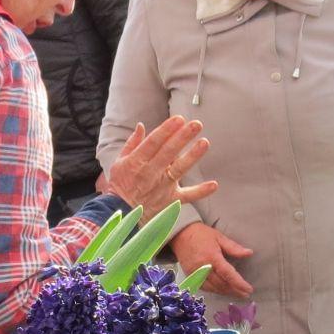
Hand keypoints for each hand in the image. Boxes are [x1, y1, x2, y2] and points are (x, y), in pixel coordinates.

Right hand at [102, 117, 217, 214]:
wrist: (121, 214)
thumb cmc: (120, 185)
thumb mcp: (119, 162)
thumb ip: (132, 143)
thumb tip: (141, 125)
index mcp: (137, 162)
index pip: (153, 143)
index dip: (166, 130)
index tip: (178, 119)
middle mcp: (150, 174)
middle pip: (168, 152)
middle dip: (182, 137)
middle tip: (196, 124)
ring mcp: (162, 187)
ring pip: (179, 169)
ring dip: (192, 156)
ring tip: (205, 142)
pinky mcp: (171, 200)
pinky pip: (188, 196)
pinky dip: (201, 191)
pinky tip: (214, 184)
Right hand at [172, 222, 254, 297]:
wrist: (180, 234)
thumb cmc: (201, 234)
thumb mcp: (219, 237)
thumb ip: (234, 248)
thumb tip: (249, 253)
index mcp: (212, 257)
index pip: (228, 274)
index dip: (239, 284)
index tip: (249, 289)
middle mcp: (203, 268)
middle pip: (221, 284)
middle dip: (234, 290)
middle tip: (245, 294)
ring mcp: (195, 274)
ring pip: (213, 288)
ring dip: (225, 292)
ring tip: (236, 293)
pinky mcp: (190, 276)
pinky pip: (204, 288)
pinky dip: (214, 290)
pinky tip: (222, 290)